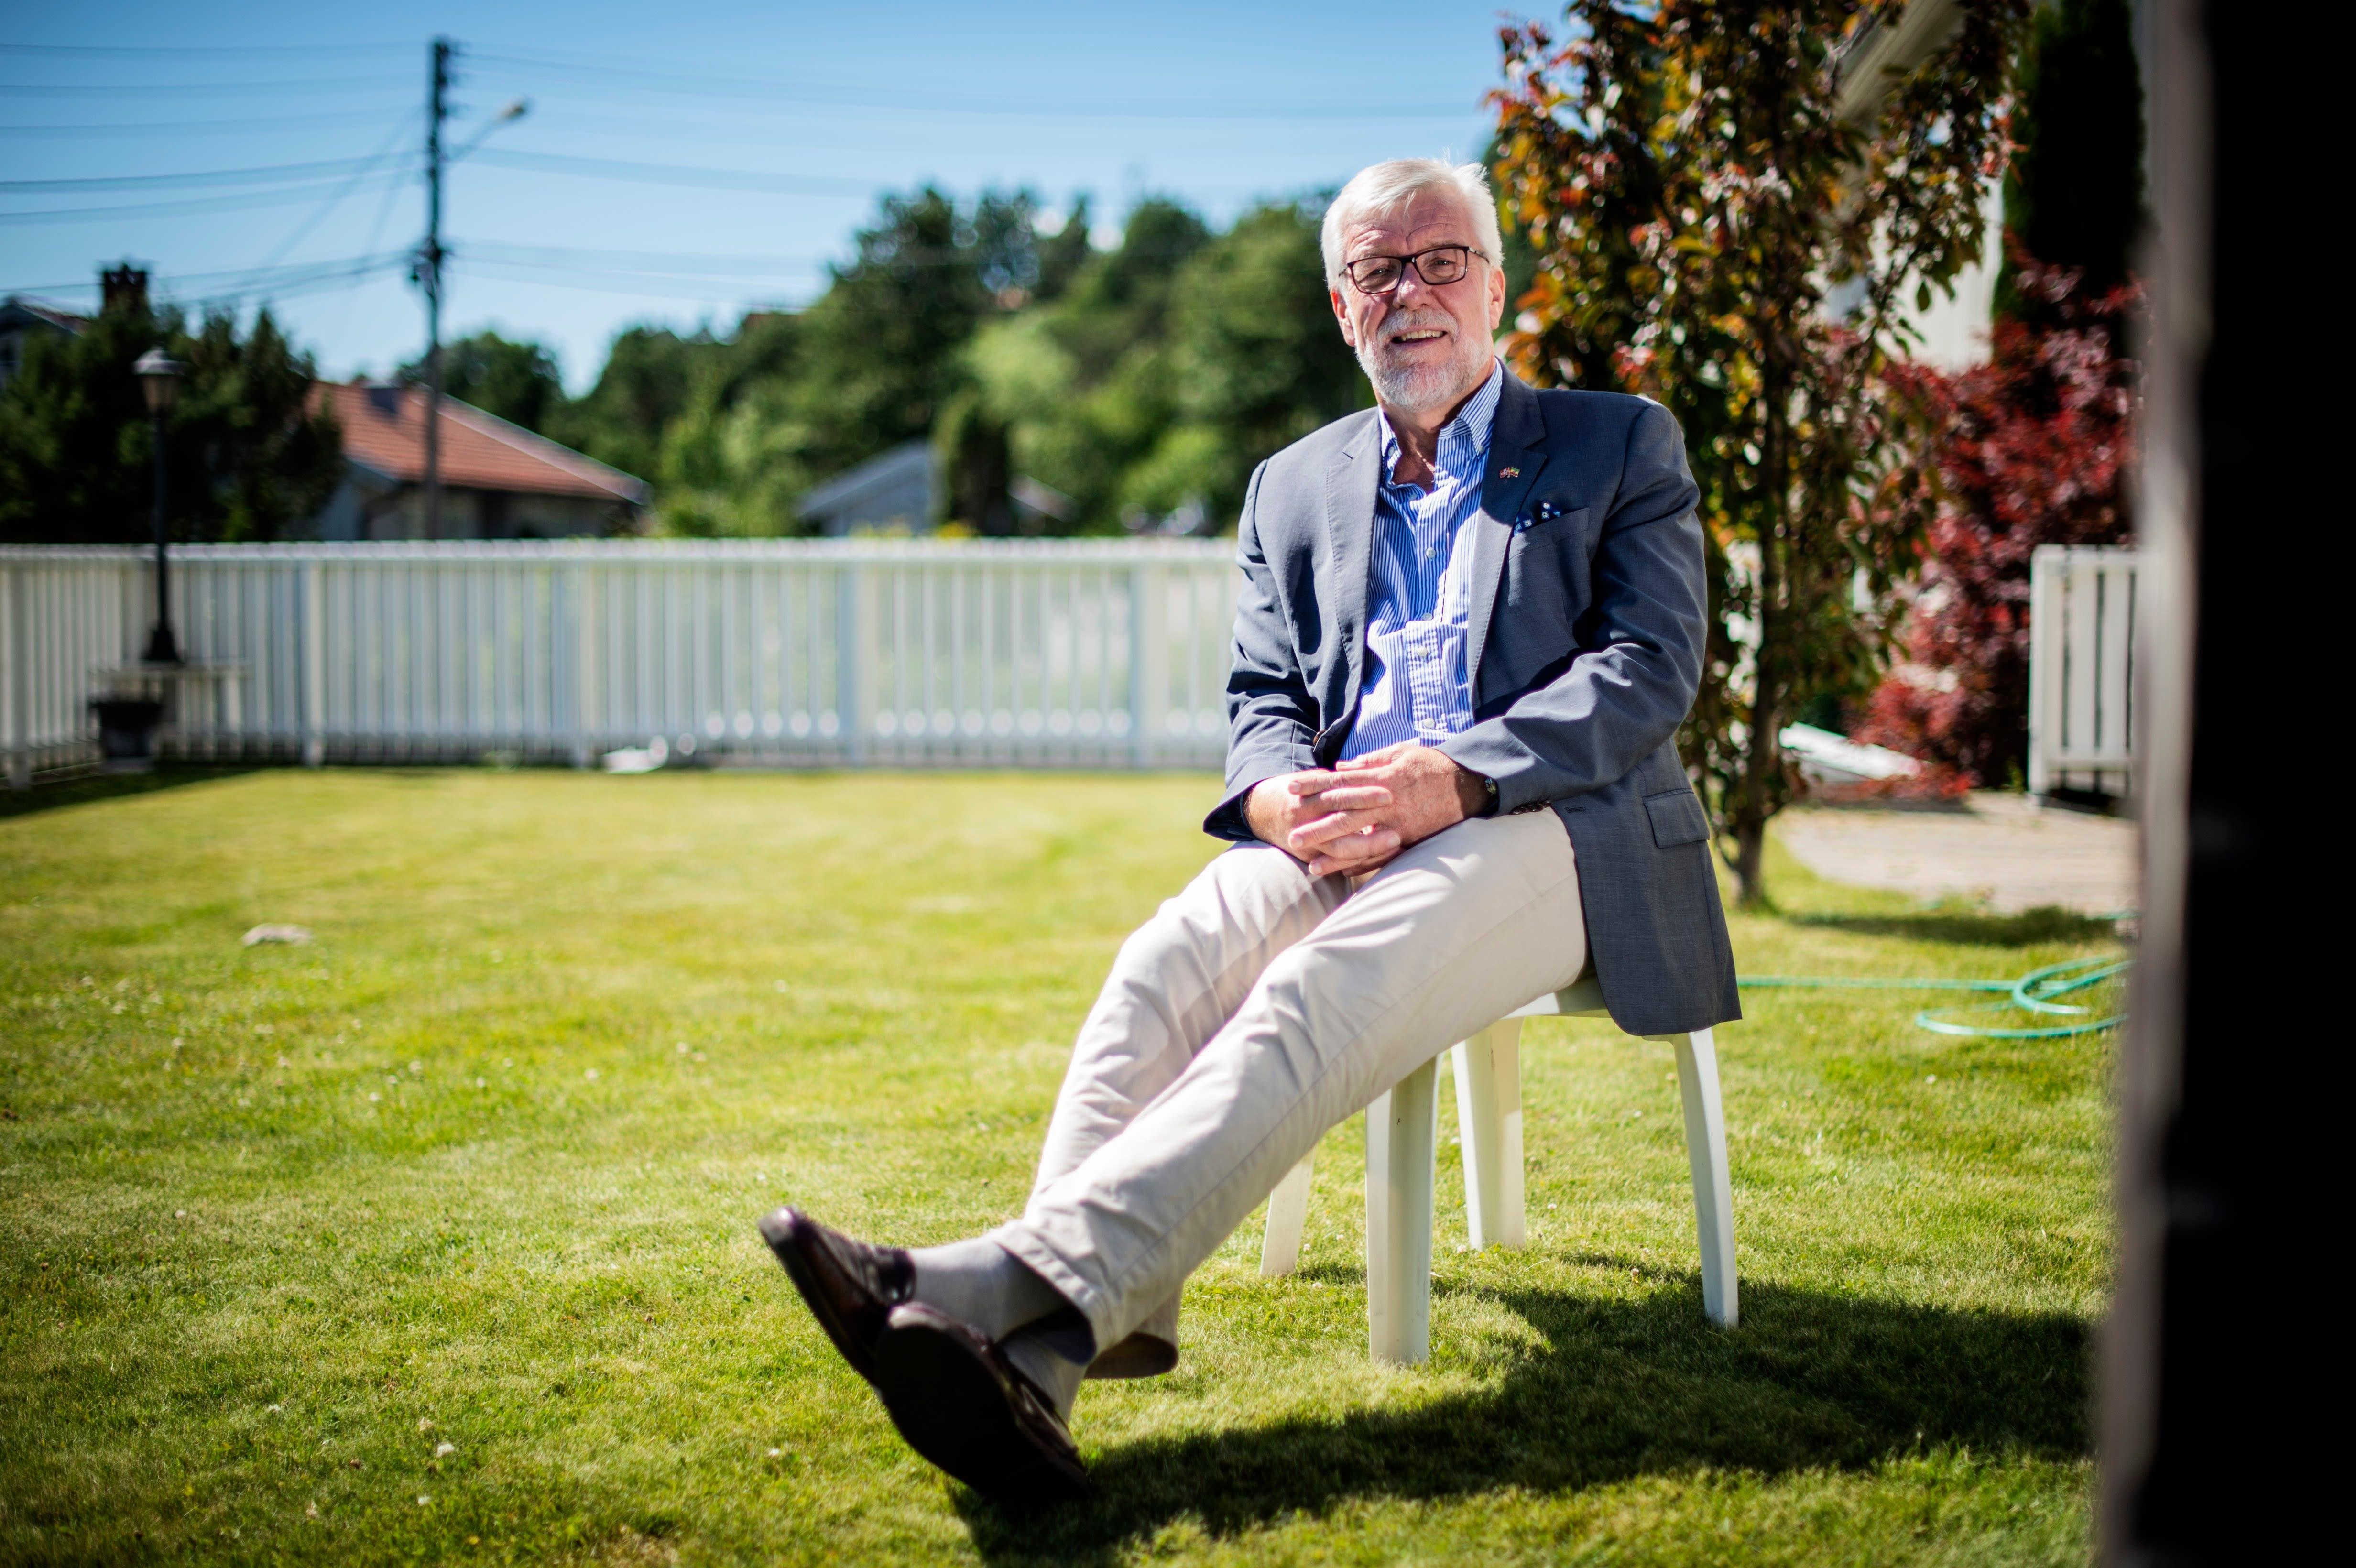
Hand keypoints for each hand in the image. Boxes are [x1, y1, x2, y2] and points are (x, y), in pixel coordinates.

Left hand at [1245, 742, 1488, 876]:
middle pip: (1345, 815)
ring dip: (1335, 855)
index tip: (1291, 787)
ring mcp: (1398, 824)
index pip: (1341, 781)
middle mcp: (1387, 803)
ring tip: (1311, 867)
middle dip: (1317, 827)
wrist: (1470, 785)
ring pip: (1361, 842)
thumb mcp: (1403, 753)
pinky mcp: (1410, 840)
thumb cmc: (1434, 766)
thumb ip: (1372, 760)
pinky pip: (1383, 856)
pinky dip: (1364, 866)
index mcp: (1382, 778)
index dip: (1314, 784)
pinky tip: (1344, 874)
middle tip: (1291, 837)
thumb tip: (1342, 767)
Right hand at [1246, 768, 1399, 876]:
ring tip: (1395, 843)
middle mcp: (1303, 819)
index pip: (1339, 794)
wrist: (1260, 813)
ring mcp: (1305, 841)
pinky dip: (1356, 862)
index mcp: (1306, 796)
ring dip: (1368, 847)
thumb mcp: (1309, 779)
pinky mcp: (1307, 857)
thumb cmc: (1294, 792)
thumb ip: (1333, 779)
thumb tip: (1361, 770)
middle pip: (1341, 822)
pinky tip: (1378, 859)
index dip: (1363, 794)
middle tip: (1398, 824)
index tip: (1389, 794)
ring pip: (1339, 848)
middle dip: (1371, 824)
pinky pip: (1334, 863)